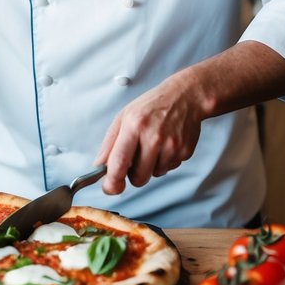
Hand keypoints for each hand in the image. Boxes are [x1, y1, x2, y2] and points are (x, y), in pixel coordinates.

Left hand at [94, 72, 204, 195]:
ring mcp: (171, 145)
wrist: (185, 96)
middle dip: (134, 174)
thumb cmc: (152, 105)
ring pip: (154, 175)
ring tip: (154, 144)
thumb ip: (110, 143)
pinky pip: (168, 169)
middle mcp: (153, 136)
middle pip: (138, 177)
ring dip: (151, 166)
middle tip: (137, 158)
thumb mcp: (125, 116)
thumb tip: (99, 167)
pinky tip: (166, 143)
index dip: (112, 181)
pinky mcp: (184, 151)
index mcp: (134, 125)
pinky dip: (165, 161)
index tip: (110, 188)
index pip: (119, 162)